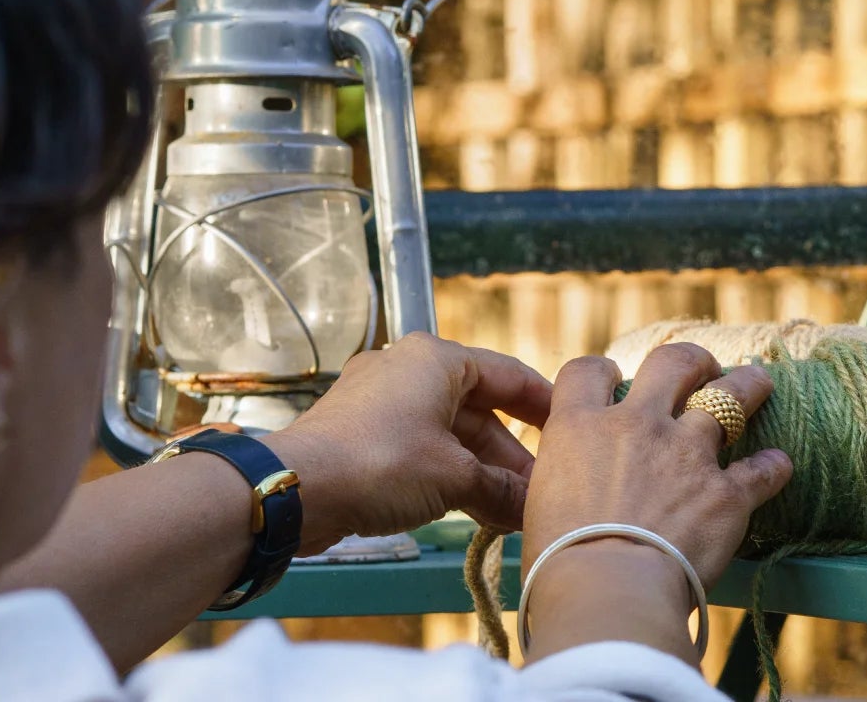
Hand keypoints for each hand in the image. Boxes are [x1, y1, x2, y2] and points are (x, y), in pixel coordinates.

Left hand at [265, 332, 553, 554]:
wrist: (294, 491)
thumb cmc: (378, 464)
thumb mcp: (455, 478)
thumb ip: (503, 490)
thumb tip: (534, 508)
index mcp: (436, 359)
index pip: (510, 375)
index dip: (545, 406)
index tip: (571, 430)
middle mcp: (407, 369)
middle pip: (478, 409)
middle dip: (510, 454)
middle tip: (538, 489)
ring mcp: (379, 400)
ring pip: (447, 432)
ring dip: (479, 469)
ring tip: (508, 508)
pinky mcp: (359, 432)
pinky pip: (418, 446)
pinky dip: (445, 473)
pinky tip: (467, 507)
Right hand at [519, 343, 792, 661]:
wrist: (607, 592)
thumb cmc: (560, 563)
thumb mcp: (540, 505)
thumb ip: (565, 479)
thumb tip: (571, 490)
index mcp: (581, 428)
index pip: (588, 371)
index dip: (604, 372)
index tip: (615, 381)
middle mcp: (637, 426)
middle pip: (673, 362)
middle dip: (693, 361)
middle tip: (702, 372)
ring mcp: (687, 454)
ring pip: (732, 396)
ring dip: (748, 386)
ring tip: (757, 384)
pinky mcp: (726, 493)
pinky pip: (763, 469)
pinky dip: (773, 467)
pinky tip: (778, 466)